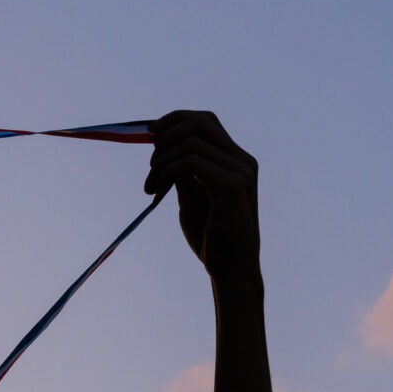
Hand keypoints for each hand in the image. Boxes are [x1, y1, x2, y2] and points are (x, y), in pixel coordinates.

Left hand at [146, 111, 260, 286]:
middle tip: (149, 157)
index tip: (151, 134)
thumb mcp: (192, 197)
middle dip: (167, 131)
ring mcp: (240, 173)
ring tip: (150, 183)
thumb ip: (183, 172)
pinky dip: (168, 170)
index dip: (176, 120)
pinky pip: (192, 163)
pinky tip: (156, 189)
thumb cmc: (212, 238)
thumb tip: (161, 146)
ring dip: (162, 159)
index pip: (206, 121)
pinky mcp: (231, 188)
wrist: (231, 271)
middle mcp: (243, 161)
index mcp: (236, 160)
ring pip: (192, 142)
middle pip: (202, 121)